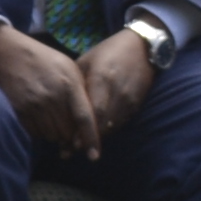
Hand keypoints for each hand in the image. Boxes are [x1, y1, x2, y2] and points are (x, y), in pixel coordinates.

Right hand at [0, 20, 97, 156]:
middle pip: (68, 133)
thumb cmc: (41, 59)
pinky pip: (35, 132)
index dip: (91, 139)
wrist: (5, 51)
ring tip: (51, 119)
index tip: (93, 156)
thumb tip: (90, 119)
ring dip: (54, 134)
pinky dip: (39, 131)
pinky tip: (38, 117)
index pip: (85, 118)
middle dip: (70, 136)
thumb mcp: (67, 67)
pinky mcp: (18, 110)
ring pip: (51, 135)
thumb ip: (80, 91)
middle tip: (68, 131)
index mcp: (69, 85)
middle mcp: (52, 97)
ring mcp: (33, 105)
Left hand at [77, 25, 162, 145]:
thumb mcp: (86, 60)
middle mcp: (117, 93)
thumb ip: (75, 82)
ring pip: (112, 127)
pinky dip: (107, 131)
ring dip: (96, 139)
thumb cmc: (108, 51)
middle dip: (86, 140)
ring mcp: (129, 100)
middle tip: (67, 152)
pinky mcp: (137, 104)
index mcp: (102, 79)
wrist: (142, 48)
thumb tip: (58, 102)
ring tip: (78, 149)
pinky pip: (121, 123)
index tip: (69, 144)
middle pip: (103, 124)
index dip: (82, 131)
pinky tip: (94, 136)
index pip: (93, 112)